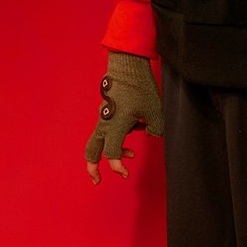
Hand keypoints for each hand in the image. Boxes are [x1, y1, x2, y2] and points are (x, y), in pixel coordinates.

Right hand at [85, 52, 163, 184]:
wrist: (127, 66)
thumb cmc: (140, 88)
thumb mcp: (154, 111)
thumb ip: (155, 129)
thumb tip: (151, 134)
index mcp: (115, 127)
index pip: (111, 154)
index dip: (118, 167)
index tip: (126, 173)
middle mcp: (105, 124)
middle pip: (91, 151)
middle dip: (93, 168)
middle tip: (98, 180)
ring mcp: (103, 116)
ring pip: (99, 140)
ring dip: (111, 150)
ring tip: (131, 153)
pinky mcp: (106, 110)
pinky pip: (107, 128)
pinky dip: (117, 134)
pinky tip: (136, 126)